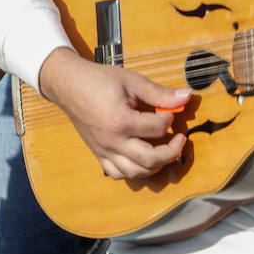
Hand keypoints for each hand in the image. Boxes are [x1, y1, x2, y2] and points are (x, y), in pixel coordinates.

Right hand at [38, 47, 189, 179]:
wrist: (67, 84)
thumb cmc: (97, 80)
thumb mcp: (131, 81)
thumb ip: (159, 93)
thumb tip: (186, 96)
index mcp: (121, 120)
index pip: (158, 127)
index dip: (170, 118)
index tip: (170, 111)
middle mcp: (113, 140)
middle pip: (151, 159)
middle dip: (172, 151)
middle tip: (180, 139)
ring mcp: (104, 150)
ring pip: (136, 172)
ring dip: (156, 165)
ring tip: (164, 151)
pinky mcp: (98, 153)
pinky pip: (118, 173)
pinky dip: (133, 171)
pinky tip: (141, 159)